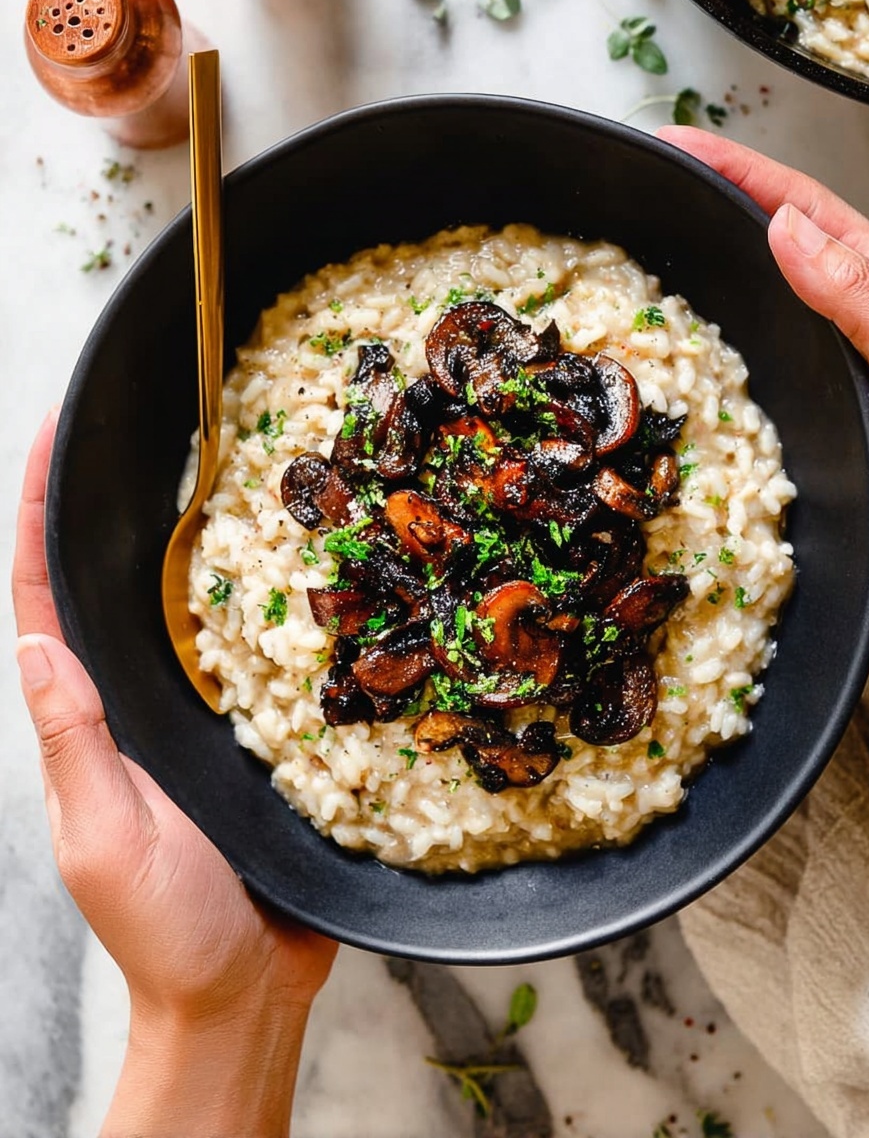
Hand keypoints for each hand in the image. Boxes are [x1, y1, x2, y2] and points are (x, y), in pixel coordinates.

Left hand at [13, 410, 336, 1137]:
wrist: (243, 991)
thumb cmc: (168, 930)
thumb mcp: (109, 837)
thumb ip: (76, 743)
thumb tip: (34, 642)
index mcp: (82, 724)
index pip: (42, 603)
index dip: (38, 517)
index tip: (51, 438)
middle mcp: (128, 707)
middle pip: (105, 588)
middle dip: (107, 506)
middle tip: (141, 423)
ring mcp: (186, 719)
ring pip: (176, 611)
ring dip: (183, 539)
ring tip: (217, 465)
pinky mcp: (245, 734)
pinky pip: (242, 652)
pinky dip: (253, 598)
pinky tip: (287, 560)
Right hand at [657, 126, 868, 508]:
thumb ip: (863, 296)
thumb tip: (784, 229)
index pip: (802, 207)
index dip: (738, 168)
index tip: (675, 144)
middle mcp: (850, 321)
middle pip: (770, 246)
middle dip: (707, 210)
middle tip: (642, 189)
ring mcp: (822, 373)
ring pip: (748, 312)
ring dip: (696, 285)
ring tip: (639, 257)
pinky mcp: (801, 426)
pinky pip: (736, 382)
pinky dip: (696, 365)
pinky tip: (665, 363)